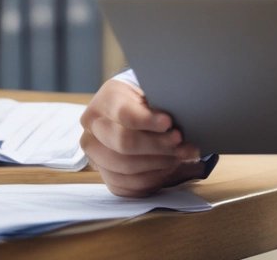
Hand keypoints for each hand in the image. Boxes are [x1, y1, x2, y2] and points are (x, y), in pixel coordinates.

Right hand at [80, 78, 206, 196]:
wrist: (137, 114)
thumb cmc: (149, 100)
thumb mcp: (153, 91)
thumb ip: (161, 102)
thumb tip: (177, 115)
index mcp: (105, 100)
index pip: (123, 113)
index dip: (147, 120)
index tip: (169, 123)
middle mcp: (93, 128)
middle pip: (123, 143)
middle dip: (156, 144)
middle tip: (180, 141)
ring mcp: (96, 154)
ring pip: (126, 167)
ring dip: (159, 163)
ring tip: (182, 154)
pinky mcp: (105, 174)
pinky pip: (128, 185)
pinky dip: (153, 178)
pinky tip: (170, 167)